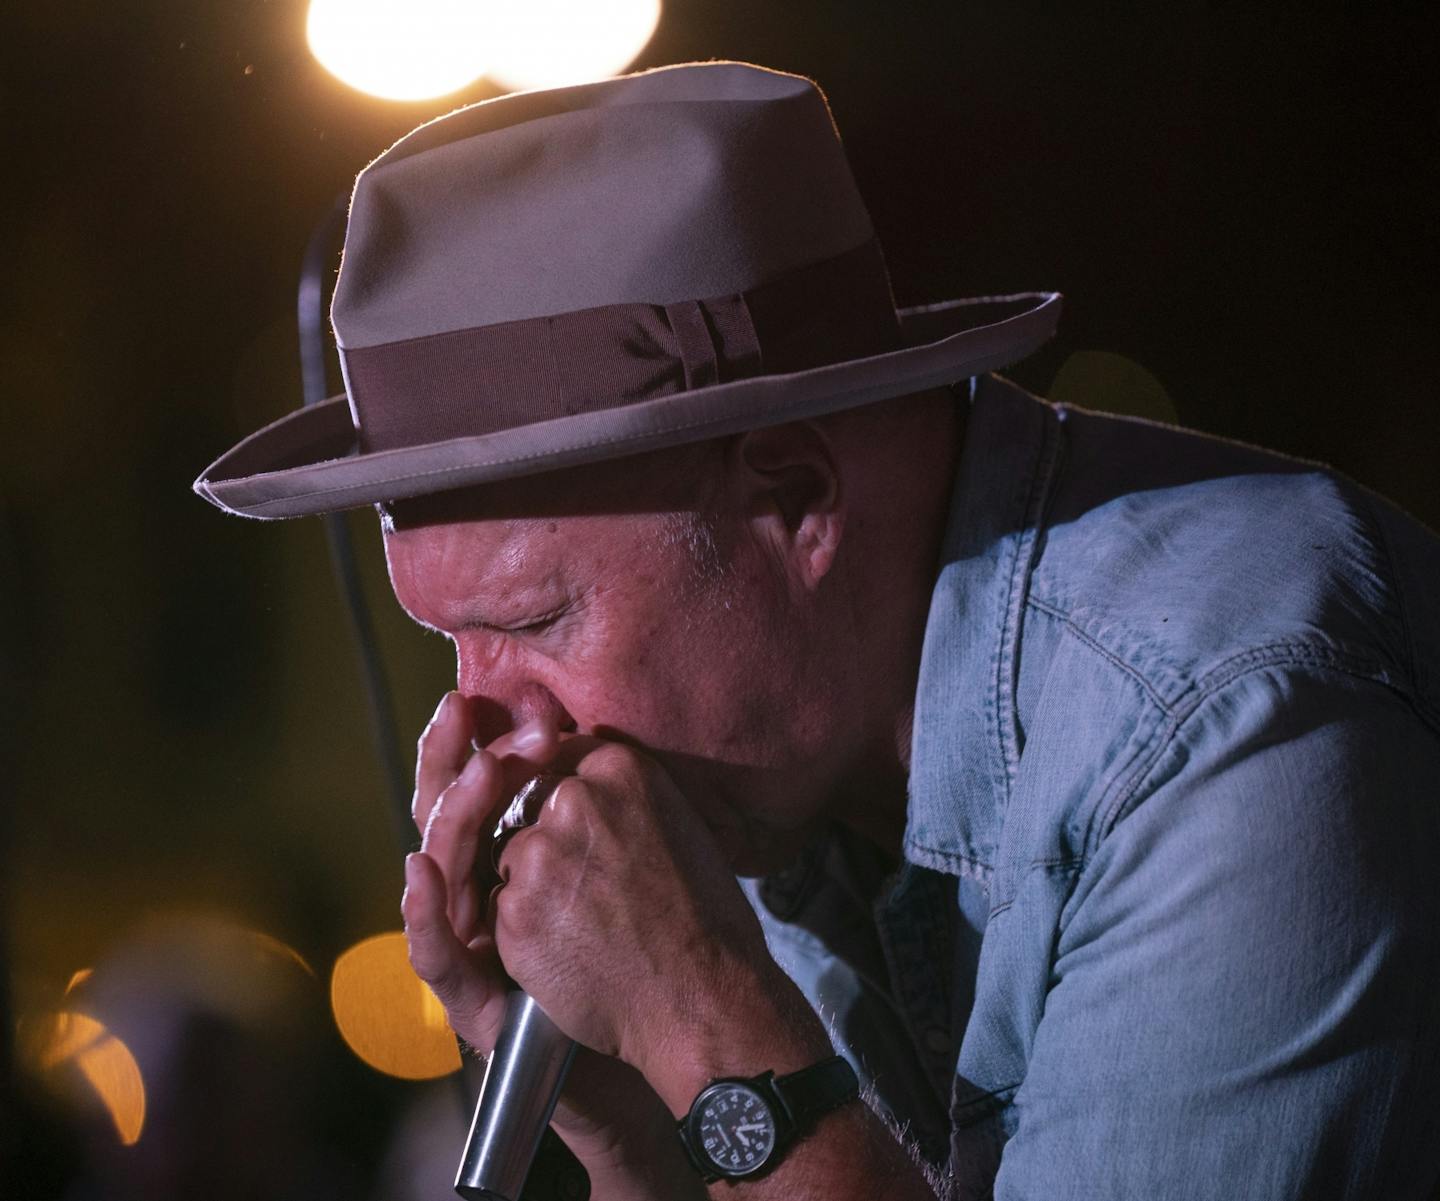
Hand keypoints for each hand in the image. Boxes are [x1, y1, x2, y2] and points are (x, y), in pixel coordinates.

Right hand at [401, 693, 702, 1194]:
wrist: (676, 1034)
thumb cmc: (654, 941)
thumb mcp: (625, 855)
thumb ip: (591, 803)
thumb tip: (577, 725)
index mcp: (512, 864)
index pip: (474, 794)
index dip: (482, 741)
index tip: (513, 701)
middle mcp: (481, 905)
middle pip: (442, 821)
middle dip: (451, 759)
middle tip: (468, 710)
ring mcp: (475, 956)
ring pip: (434, 878)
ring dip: (450, 817)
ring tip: (478, 771)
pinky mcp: (475, 1008)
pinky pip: (437, 958)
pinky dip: (425, 914)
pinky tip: (422, 870)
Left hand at [489, 737, 790, 1078]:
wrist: (702, 1000)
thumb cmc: (706, 920)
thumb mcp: (678, 824)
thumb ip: (623, 795)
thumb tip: (590, 783)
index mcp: (620, 770)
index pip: (560, 755)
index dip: (565, 796)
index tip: (576, 823)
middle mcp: (574, 801)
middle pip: (528, 806)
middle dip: (545, 840)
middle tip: (588, 885)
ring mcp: (538, 855)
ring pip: (509, 857)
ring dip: (533, 885)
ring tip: (585, 922)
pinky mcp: (515, 910)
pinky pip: (501, 907)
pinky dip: (525, 929)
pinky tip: (569, 949)